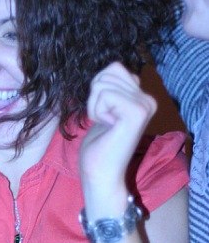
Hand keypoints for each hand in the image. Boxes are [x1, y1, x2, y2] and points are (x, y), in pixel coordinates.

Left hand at [80, 62, 155, 207]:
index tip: (103, 115)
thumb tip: (112, 68)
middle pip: (109, 72)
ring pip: (103, 83)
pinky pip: (104, 94)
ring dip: (95, 106)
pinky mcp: (136, 112)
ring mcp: (144, 105)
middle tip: (103, 121)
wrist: (100, 174)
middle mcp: (148, 100)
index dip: (97, 89)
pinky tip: (107, 127)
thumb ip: (112, 89)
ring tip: (105, 126)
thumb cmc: (99, 147)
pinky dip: (96, 111)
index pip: (114, 68)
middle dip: (95, 96)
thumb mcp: (105, 109)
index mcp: (142, 98)